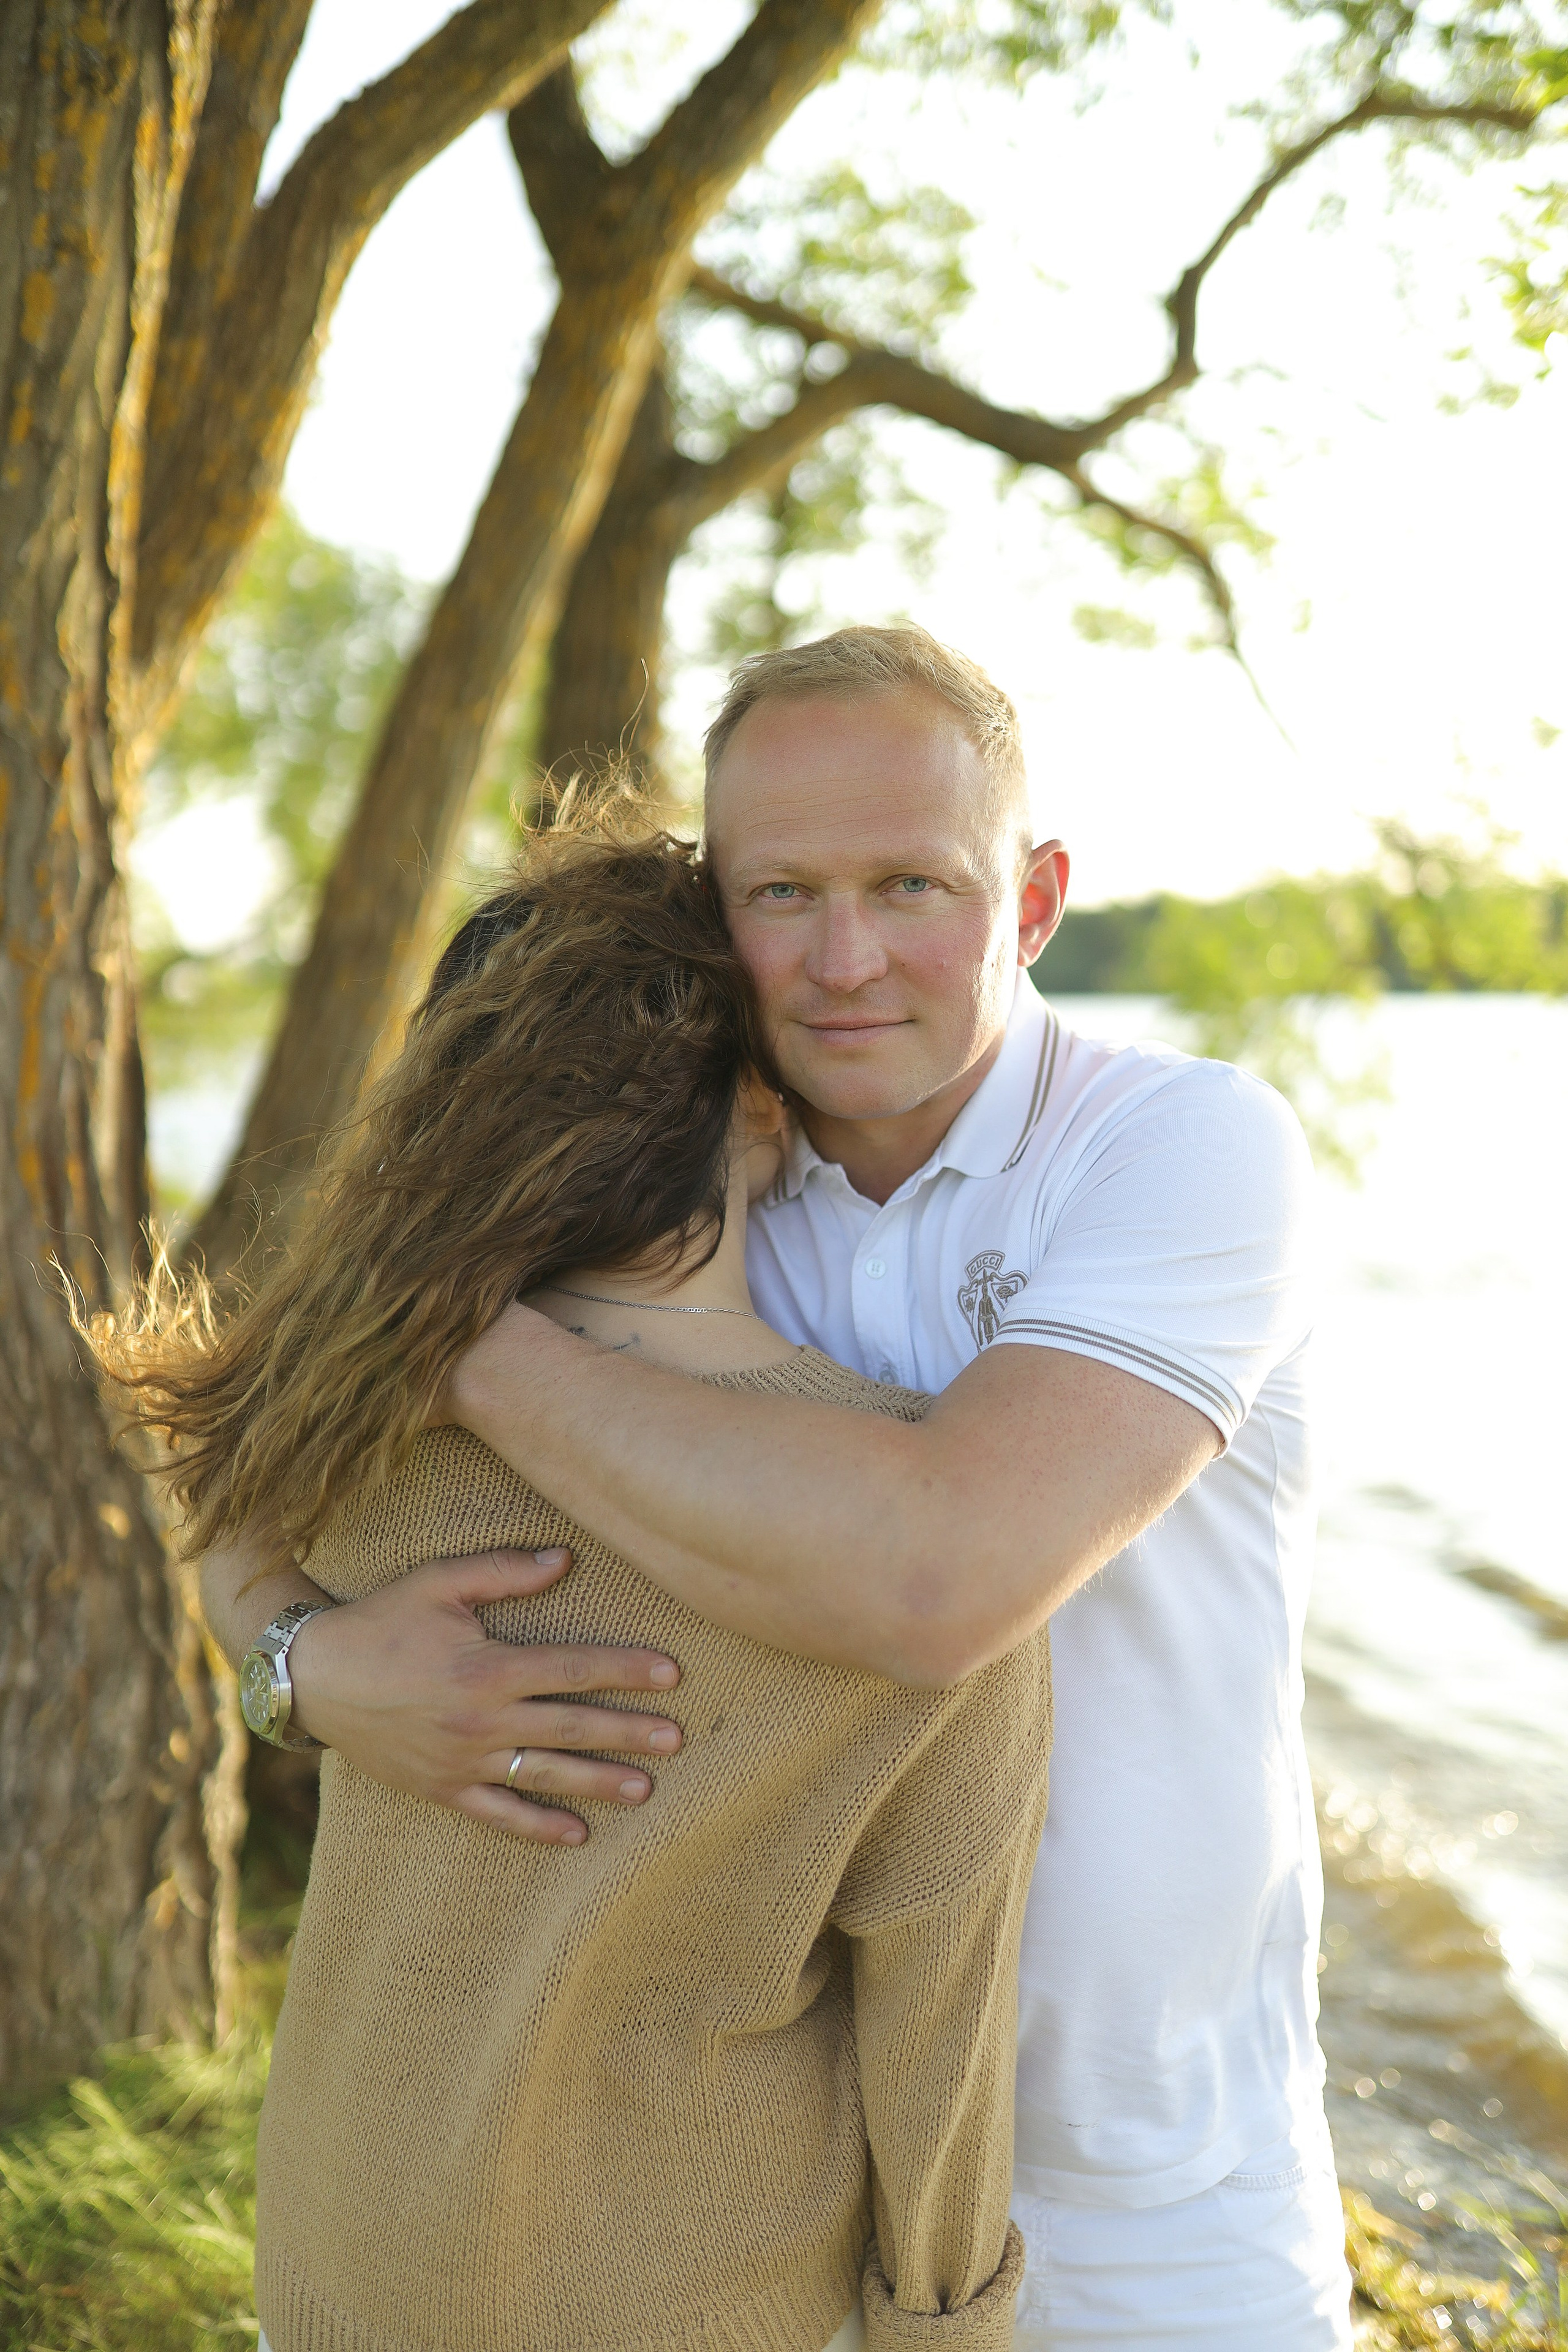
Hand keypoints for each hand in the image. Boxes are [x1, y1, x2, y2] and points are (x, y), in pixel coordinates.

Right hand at [286, 1547, 681, 1843]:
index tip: (672, 1674)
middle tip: (678, 1738)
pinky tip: (577, 1835)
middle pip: (571, 1726)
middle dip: (629, 1732)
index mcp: (488, 1666)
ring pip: (545, 1774)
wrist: (313, 1677)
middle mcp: (482, 1720)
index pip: (574, 1668)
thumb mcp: (440, 1581)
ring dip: (598, 1782)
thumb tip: (566, 1559)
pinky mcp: (442, 1789)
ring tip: (646, 1788)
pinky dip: (537, 1828)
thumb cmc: (381, 1620)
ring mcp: (463, 1761)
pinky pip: (498, 1815)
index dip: (626, 1669)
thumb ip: (505, 1570)